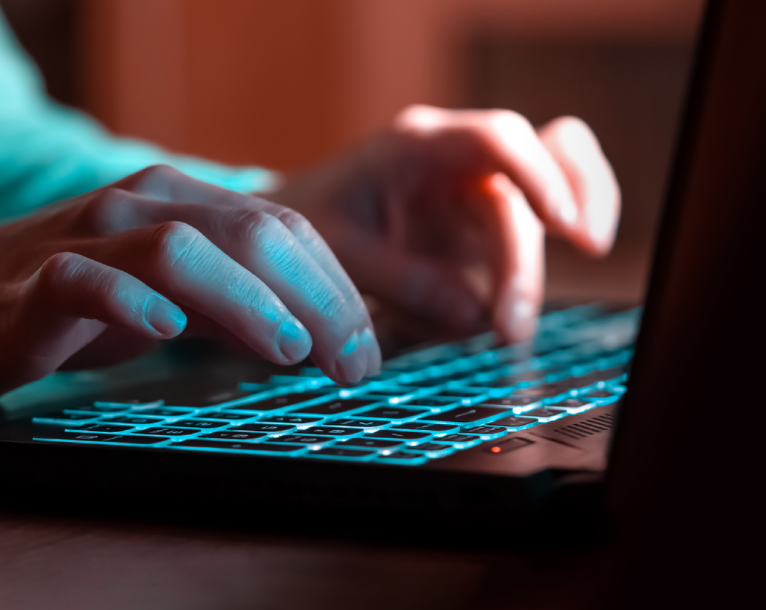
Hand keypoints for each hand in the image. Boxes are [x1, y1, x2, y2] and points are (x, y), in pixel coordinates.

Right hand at [0, 165, 380, 400]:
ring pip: (184, 247)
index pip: (285, 227)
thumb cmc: (38, 303)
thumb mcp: (145, 296)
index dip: (346, 285)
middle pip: (254, 231)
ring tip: (291, 352)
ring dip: (249, 299)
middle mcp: (134, 207)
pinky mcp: (28, 286)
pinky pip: (85, 282)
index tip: (377, 350)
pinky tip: (163, 331)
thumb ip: (217, 301)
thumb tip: (309, 337)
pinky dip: (129, 301)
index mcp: (171, 204)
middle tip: (357, 364)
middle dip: (323, 298)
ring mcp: (80, 242)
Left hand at [270, 104, 619, 343]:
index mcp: (419, 144)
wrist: (291, 225)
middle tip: (509, 331)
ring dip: (530, 275)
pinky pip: (526, 241)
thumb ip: (401, 279)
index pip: (499, 139)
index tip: (561, 224)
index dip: (540, 174)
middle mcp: (460, 160)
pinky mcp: (483, 226)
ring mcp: (477, 191)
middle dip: (522, 266)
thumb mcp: (337, 251)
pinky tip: (511, 313)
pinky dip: (529, 272)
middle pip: (523, 197)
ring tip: (508, 333)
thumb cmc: (311, 222)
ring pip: (542, 216)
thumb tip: (474, 314)